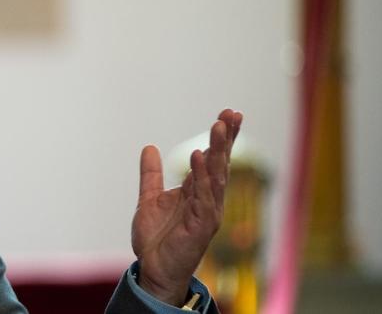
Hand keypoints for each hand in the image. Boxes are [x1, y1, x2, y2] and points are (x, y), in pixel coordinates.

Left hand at [131, 108, 242, 304]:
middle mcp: (207, 200)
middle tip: (232, 113)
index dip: (222, 138)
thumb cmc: (156, 239)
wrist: (152, 268)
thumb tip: (149, 147)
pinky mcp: (201, 226)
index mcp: (197, 192)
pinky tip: (200, 155)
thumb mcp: (149, 198)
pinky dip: (201, 176)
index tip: (228, 114)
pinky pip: (203, 197)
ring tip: (219, 126)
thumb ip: (151, 175)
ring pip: (215, 176)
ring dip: (218, 151)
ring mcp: (207, 212)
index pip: (214, 160)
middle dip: (226, 138)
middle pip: (220, 164)